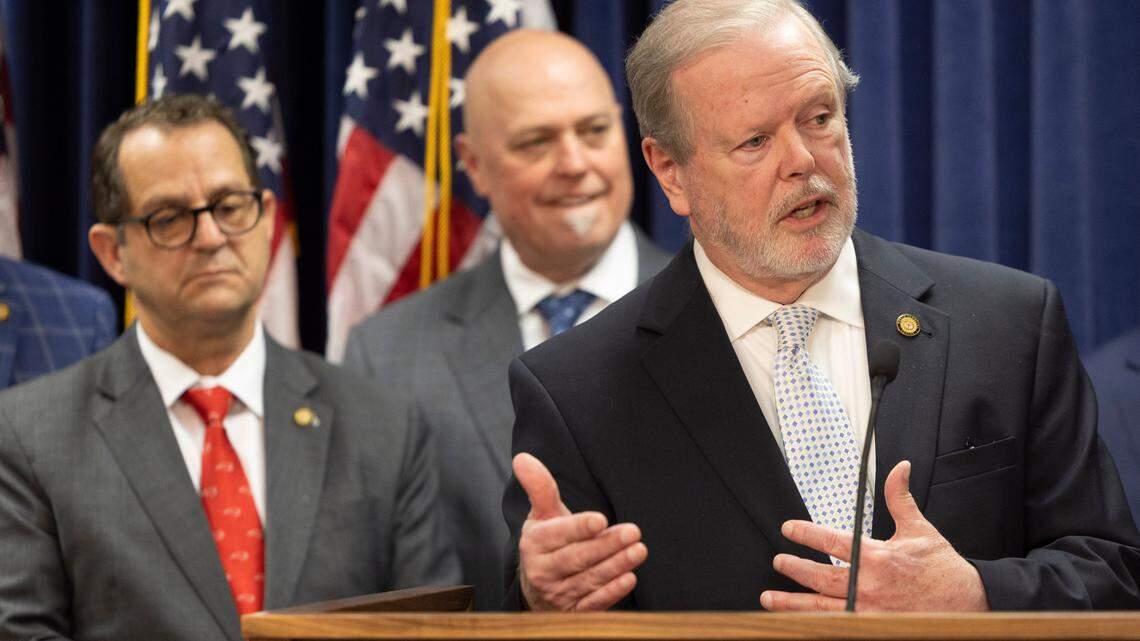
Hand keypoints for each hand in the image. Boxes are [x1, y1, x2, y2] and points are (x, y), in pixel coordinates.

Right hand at [513, 452, 646, 610]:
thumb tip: (522, 458)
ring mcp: (558, 594)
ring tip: (639, 550)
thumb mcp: (542, 515)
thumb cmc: (547, 543)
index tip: (600, 520)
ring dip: (616, 566)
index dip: (579, 528)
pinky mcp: (574, 611)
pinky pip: (594, 603)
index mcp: (534, 544)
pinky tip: (629, 578)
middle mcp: (543, 571)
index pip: (558, 535)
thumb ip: (539, 487)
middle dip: (606, 545)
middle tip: (633, 532)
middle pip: (577, 558)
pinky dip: (612, 592)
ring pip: (589, 580)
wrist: (537, 587)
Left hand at [759, 461, 988, 610]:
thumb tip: (899, 468)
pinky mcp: (874, 627)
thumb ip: (899, 498)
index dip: (805, 534)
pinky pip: (837, 626)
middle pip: (819, 577)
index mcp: (878, 557)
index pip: (831, 542)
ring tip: (769, 597)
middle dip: (793, 569)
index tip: (788, 529)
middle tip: (777, 562)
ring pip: (821, 608)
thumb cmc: (943, 568)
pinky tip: (798, 621)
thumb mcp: (920, 528)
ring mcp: (870, 611)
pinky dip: (816, 623)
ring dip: (792, 603)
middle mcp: (870, 585)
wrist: (970, 603)